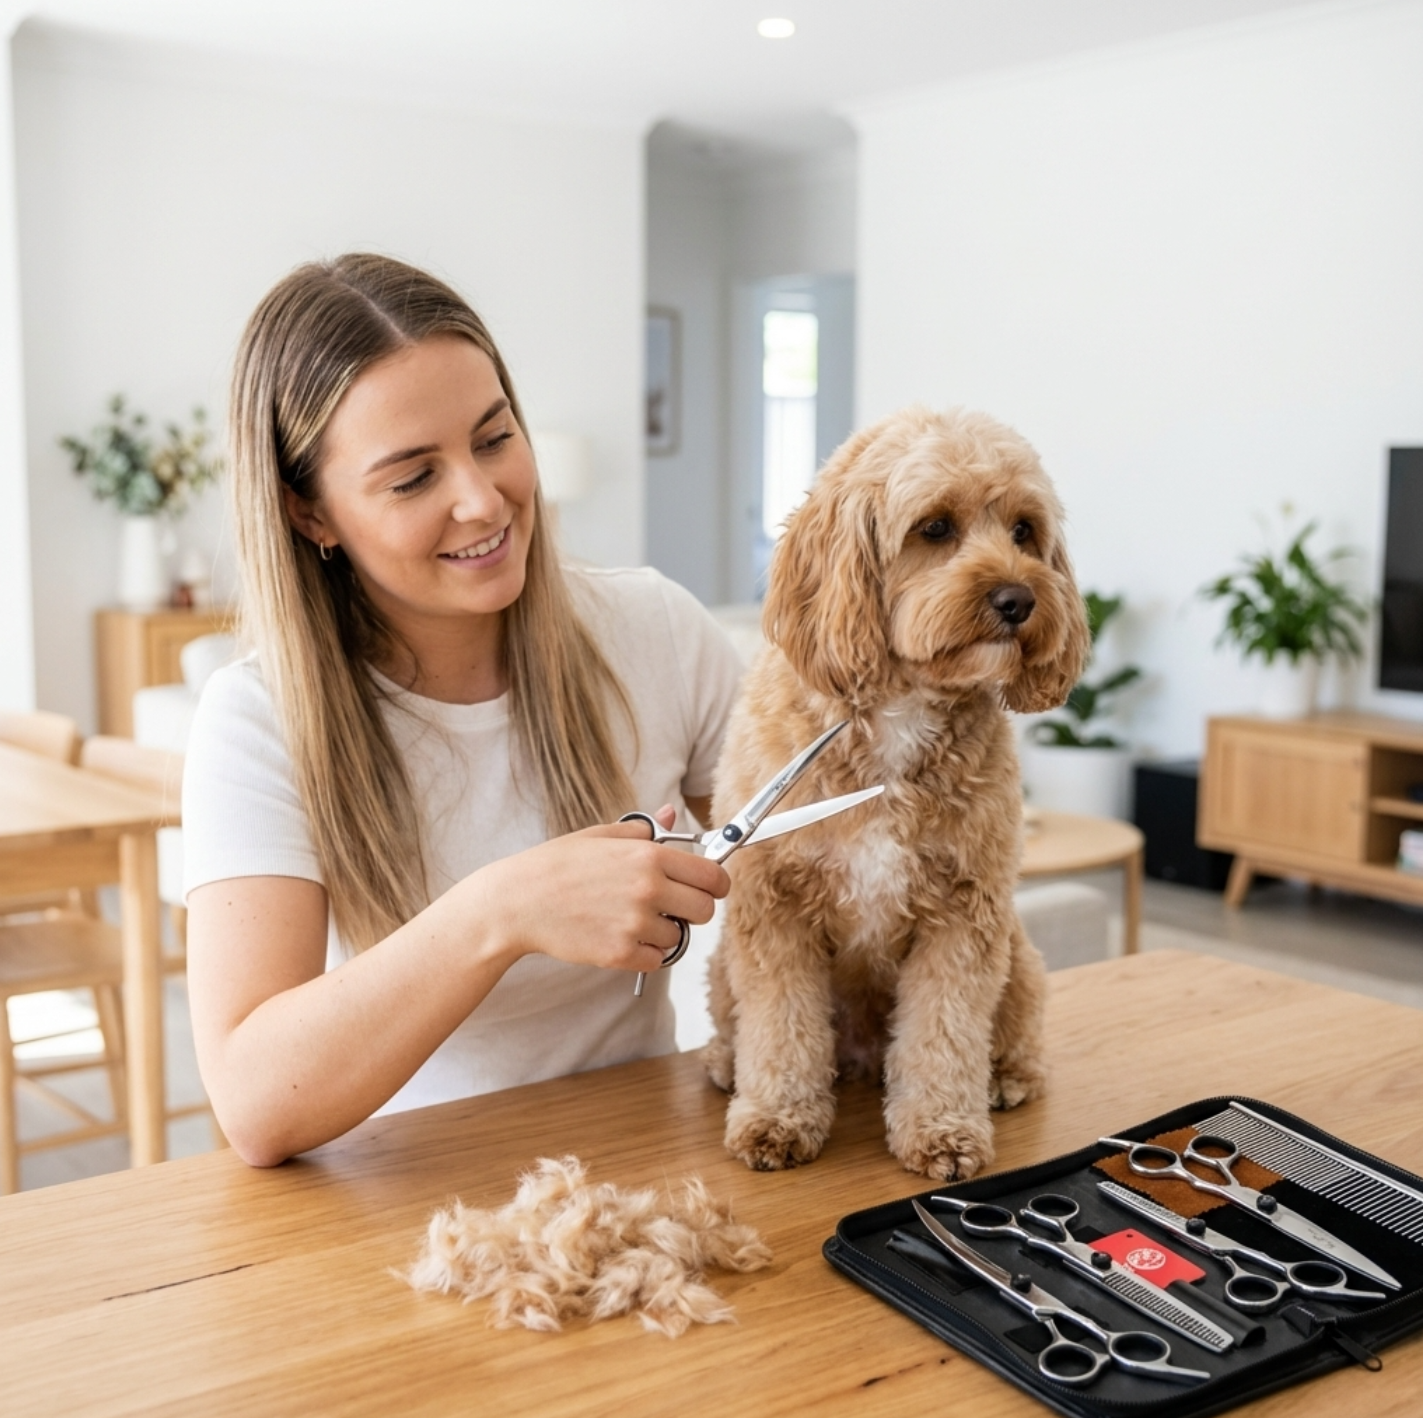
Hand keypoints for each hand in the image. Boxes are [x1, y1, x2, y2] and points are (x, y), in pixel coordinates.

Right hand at [466, 806, 729, 975]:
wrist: (518, 901)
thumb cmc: (556, 866)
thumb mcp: (600, 836)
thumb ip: (643, 829)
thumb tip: (671, 813)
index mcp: (648, 855)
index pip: (712, 876)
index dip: (716, 884)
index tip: (711, 888)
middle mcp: (647, 888)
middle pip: (705, 910)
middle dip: (693, 909)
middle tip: (672, 907)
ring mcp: (634, 924)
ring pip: (678, 936)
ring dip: (663, 931)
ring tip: (631, 919)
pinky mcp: (620, 954)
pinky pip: (656, 959)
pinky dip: (645, 953)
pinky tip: (621, 936)